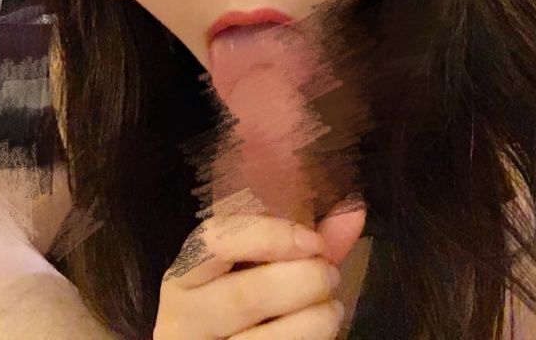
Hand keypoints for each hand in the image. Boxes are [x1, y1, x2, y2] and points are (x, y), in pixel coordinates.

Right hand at [153, 197, 365, 338]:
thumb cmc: (240, 307)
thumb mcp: (258, 269)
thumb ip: (304, 242)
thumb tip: (354, 209)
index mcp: (184, 275)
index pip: (217, 240)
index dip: (270, 235)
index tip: (313, 241)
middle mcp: (181, 318)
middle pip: (246, 295)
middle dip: (304, 281)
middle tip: (331, 276)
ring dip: (316, 320)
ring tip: (333, 309)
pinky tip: (322, 334)